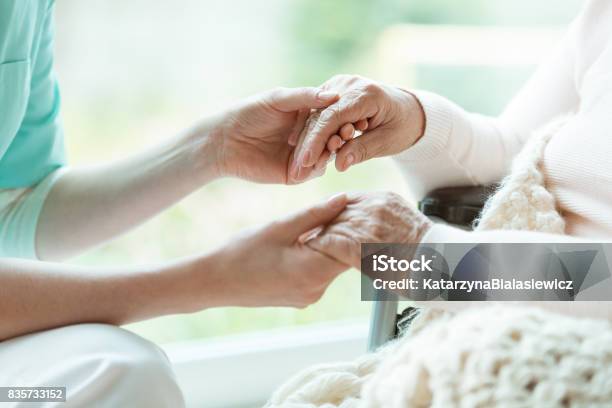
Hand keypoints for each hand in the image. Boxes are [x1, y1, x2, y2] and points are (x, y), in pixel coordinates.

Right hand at [206, 194, 350, 307]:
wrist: (215, 282)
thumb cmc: (243, 252)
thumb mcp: (281, 226)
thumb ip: (315, 214)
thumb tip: (344, 199)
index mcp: (314, 273)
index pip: (351, 248)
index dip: (353, 225)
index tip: (351, 206)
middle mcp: (317, 290)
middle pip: (343, 257)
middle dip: (342, 232)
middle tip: (338, 208)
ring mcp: (309, 297)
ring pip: (331, 264)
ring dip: (329, 243)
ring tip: (319, 221)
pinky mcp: (301, 298)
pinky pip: (318, 273)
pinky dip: (317, 256)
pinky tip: (305, 240)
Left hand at [213, 87, 338, 183]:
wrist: (225, 140)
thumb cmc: (249, 112)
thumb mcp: (278, 99)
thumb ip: (306, 97)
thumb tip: (335, 95)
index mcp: (306, 116)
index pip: (330, 117)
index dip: (340, 117)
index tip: (351, 115)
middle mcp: (307, 136)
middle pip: (331, 138)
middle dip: (339, 136)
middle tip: (346, 133)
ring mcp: (302, 156)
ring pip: (324, 156)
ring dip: (330, 152)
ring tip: (333, 146)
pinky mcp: (294, 174)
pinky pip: (312, 172)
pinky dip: (317, 167)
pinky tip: (319, 161)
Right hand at [290, 75, 424, 181]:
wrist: (408, 109)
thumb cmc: (401, 126)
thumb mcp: (387, 142)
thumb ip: (362, 150)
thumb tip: (339, 165)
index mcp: (365, 94)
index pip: (332, 117)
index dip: (317, 140)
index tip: (306, 162)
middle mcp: (349, 84)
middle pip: (319, 115)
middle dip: (307, 144)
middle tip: (297, 170)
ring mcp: (339, 85)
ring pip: (314, 114)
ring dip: (306, 140)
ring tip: (298, 165)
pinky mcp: (333, 91)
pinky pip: (317, 113)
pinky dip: (311, 132)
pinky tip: (302, 151)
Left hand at [306, 192, 431, 268]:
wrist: (439, 267)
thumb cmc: (426, 253)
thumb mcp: (406, 224)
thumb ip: (386, 219)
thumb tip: (375, 229)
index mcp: (385, 199)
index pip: (349, 199)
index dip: (334, 211)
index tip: (324, 221)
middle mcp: (375, 205)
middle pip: (336, 209)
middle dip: (322, 223)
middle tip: (307, 233)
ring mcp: (367, 223)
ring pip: (331, 224)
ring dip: (318, 235)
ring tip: (306, 244)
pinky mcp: (360, 243)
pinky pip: (331, 241)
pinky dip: (320, 247)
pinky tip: (312, 252)